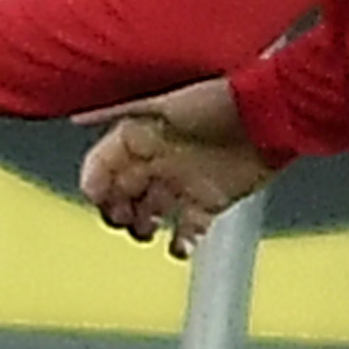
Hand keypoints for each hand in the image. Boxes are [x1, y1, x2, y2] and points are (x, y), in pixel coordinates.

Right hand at [79, 81, 275, 257]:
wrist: (268, 117)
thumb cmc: (218, 102)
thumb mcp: (161, 102)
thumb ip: (119, 112)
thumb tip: (79, 116)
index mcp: (140, 137)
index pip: (103, 165)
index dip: (96, 182)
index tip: (96, 197)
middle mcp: (158, 162)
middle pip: (122, 194)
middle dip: (116, 209)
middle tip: (121, 218)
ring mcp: (182, 184)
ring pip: (148, 216)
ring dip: (142, 228)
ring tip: (148, 230)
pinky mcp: (209, 203)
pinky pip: (187, 231)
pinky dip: (181, 244)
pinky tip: (179, 247)